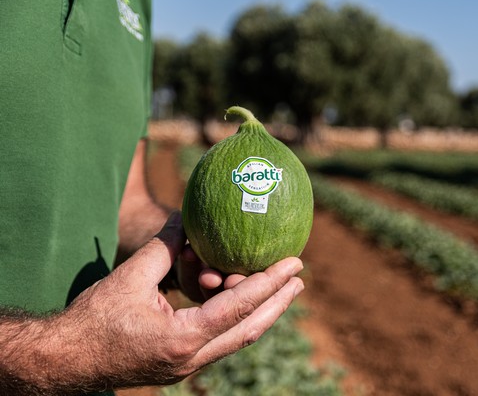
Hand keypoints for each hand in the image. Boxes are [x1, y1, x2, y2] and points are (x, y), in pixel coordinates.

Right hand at [44, 212, 303, 390]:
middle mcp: (192, 357)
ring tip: (282, 290)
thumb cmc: (93, 320)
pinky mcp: (180, 364)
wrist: (65, 360)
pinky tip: (245, 305)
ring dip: (263, 313)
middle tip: (299, 278)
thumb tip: (190, 224)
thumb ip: (164, 249)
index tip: (294, 263)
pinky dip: (240, 321)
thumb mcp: (130, 278)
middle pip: (250, 330)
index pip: (240, 307)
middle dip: (278, 303)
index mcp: (183, 337)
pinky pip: (221, 342)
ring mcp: (187, 366)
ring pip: (238, 339)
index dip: (270, 283)